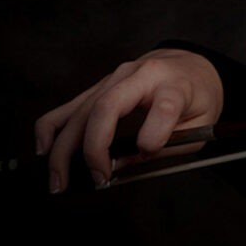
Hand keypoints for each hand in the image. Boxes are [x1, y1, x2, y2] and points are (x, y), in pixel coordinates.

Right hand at [34, 48, 223, 192]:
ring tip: (59, 180)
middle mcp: (141, 76)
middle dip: (94, 148)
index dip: (154, 134)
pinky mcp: (98, 86)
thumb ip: (169, 146)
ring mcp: (115, 78)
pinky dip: (51, 128)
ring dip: (63, 148)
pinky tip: (44, 149)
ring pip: (81, 109)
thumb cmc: (197, 96)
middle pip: (108, 107)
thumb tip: (125, 166)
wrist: (189, 65)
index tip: (148, 153)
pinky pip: (68, 106)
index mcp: (176, 84)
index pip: (165, 106)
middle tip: (98, 178)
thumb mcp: (201, 123)